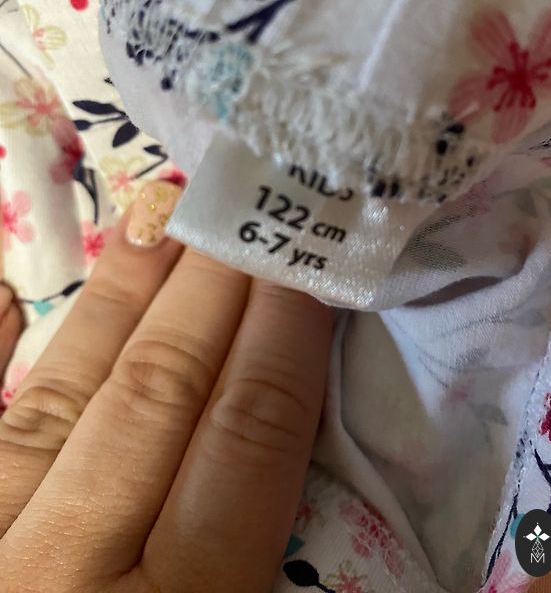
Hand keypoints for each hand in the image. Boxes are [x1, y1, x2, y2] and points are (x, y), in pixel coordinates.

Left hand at [0, 181, 333, 592]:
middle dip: (209, 291)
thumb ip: (267, 543)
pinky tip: (10, 295)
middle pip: (159, 393)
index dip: (284, 339)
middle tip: (238, 212)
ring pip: (63, 396)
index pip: (248, 438)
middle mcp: (72, 569)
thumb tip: (282, 410)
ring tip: (156, 222)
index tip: (302, 265)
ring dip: (117, 300)